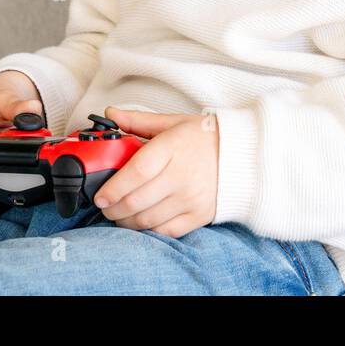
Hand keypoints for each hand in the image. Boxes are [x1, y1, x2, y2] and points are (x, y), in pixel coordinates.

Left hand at [92, 106, 218, 237]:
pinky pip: (167, 231)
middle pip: (137, 200)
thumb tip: (110, 114)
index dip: (113, 188)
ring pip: (148, 219)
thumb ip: (139, 121)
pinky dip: (149, 230)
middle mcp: (182, 175)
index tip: (100, 196)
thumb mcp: (173, 122)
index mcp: (173, 147)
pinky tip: (141, 222)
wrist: (244, 154)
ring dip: (127, 221)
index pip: (136, 173)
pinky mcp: (200, 215)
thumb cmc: (206, 137)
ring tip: (119, 215)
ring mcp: (191, 198)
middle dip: (113, 208)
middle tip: (105, 207)